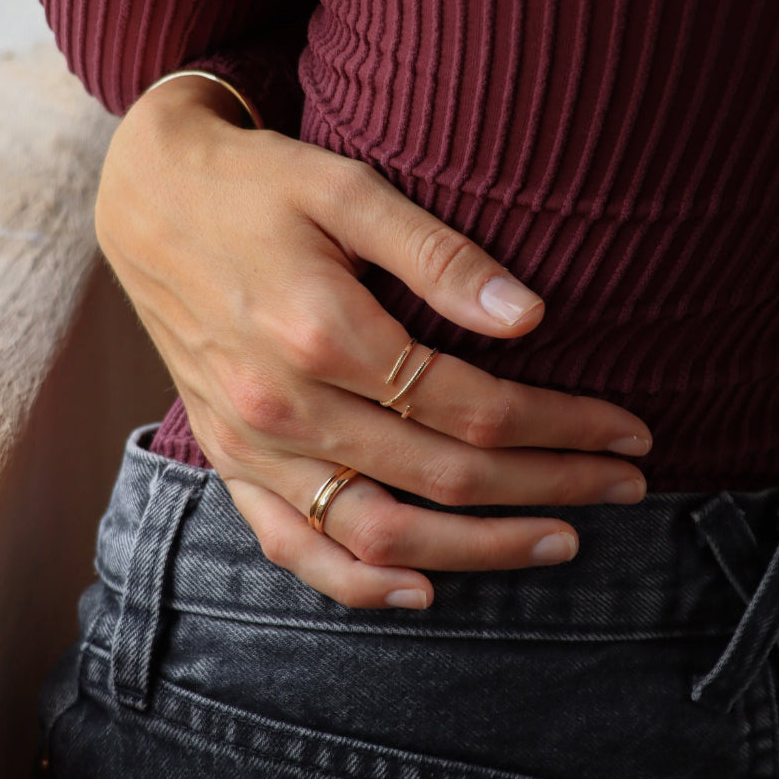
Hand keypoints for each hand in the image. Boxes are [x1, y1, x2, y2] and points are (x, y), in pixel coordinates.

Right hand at [96, 75, 651, 608]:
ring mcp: (253, 445)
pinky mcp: (231, 460)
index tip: (628, 430)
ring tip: (560, 542)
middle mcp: (286, 406)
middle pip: (445, 475)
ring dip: (478, 550)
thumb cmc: (258, 185)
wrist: (150, 201)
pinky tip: (422, 593)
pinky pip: (292, 546)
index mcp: (323, 333)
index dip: (564, 424)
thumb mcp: (348, 189)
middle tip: (625, 486)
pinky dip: (357, 583)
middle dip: (550, 486)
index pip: (475, 404)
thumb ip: (438, 255)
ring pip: (380, 532)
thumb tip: (531, 316)